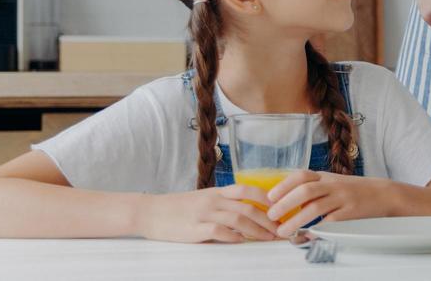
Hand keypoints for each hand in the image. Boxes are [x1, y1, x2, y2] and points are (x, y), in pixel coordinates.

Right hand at [136, 185, 279, 242]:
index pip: (249, 190)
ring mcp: (204, 214)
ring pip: (238, 219)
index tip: (281, 209)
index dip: (268, 199)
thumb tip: (248, 213)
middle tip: (280, 229)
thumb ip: (224, 203)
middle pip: (248, 207)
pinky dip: (233, 236)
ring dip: (256, 230)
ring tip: (267, 238)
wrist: (149, 212)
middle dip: (268, 219)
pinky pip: (218, 231)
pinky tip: (242, 241)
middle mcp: (213, 200)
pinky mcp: (193, 229)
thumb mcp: (204, 199)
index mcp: (217, 192)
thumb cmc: (178, 208)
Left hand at [266, 170, 394, 237]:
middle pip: (306, 190)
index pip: (301, 175)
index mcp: (326, 177)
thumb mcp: (332, 183)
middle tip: (272, 216)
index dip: (283, 185)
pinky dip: (316, 230)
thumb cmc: (353, 190)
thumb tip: (285, 202)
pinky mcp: (351, 213)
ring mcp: (342, 198)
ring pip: (316, 207)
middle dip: (285, 203)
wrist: (382, 194)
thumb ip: (312, 189)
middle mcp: (333, 185)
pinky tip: (307, 236)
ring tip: (284, 231)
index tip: (270, 197)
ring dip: (296, 220)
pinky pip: (330, 222)